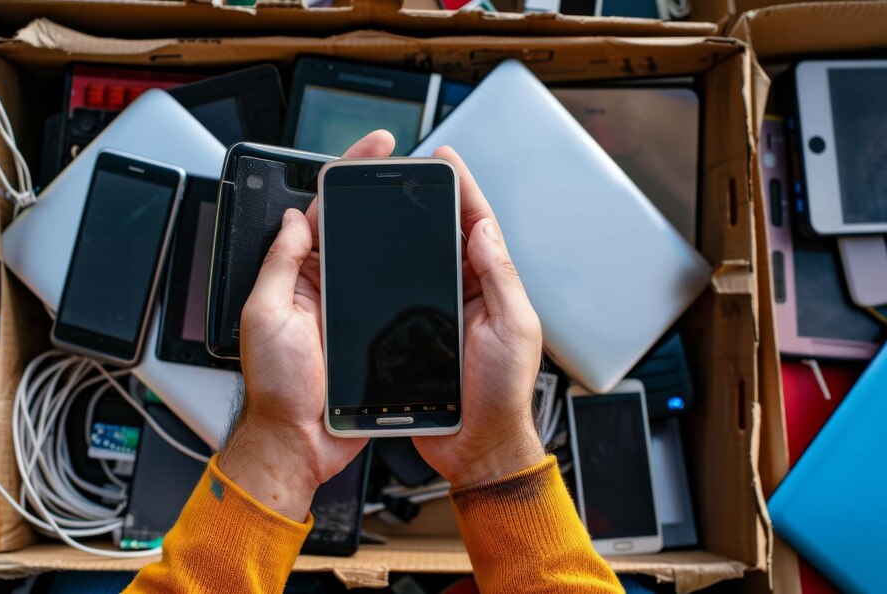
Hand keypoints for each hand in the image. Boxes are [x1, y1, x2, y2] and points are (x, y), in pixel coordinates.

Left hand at [218, 131, 395, 521]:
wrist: (300, 441)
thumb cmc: (277, 388)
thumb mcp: (266, 314)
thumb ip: (278, 263)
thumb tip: (291, 217)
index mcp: (295, 276)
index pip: (320, 212)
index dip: (346, 175)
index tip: (372, 149)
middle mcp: (321, 287)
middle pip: (351, 228)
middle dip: (377, 192)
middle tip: (406, 164)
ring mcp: (346, 309)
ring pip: (374, 259)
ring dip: (393, 231)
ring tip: (421, 200)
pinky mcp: (366, 333)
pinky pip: (388, 296)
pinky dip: (406, 277)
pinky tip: (426, 260)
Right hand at [412, 146, 546, 488]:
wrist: (476, 446)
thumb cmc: (502, 396)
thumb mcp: (511, 329)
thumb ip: (499, 277)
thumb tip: (484, 228)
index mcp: (495, 287)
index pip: (479, 226)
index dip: (463, 190)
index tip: (445, 160)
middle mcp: (469, 295)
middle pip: (448, 236)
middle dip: (433, 200)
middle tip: (411, 171)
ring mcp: (443, 313)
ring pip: (422, 261)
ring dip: (410, 232)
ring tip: (390, 200)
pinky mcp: (418, 334)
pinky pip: (402, 294)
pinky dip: (391, 273)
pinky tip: (374, 258)